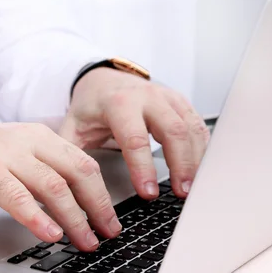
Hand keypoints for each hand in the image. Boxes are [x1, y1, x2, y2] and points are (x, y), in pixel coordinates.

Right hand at [0, 122, 121, 250]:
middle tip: (107, 234)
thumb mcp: (11, 156)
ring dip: (74, 218)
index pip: (83, 163)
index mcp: (39, 136)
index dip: (102, 194)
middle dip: (97, 207)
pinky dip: (37, 217)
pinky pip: (18, 196)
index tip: (110, 220)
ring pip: (54, 186)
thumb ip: (38, 172)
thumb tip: (69, 205)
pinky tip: (50, 234)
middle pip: (78, 172)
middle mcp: (27, 140)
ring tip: (84, 241)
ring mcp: (6, 154)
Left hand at [59, 67, 209, 199]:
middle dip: (180, 165)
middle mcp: (147, 97)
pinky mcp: (179, 102)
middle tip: (181, 193)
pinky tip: (200, 168)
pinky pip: (197, 125)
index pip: (135, 139)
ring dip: (195, 160)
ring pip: (190, 128)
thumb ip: (70, 155)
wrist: (101, 79)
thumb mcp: (72, 127)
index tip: (148, 192)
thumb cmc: (89, 106)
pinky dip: (202, 148)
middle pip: (173, 132)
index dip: (143, 168)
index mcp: (118, 103)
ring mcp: (167, 98)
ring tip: (191, 187)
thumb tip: (69, 185)